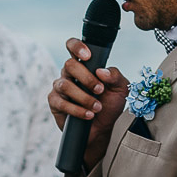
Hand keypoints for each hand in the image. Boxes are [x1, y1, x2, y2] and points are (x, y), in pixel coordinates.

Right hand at [49, 37, 129, 168]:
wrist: (103, 129)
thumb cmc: (110, 105)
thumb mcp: (120, 89)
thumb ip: (115, 76)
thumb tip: (101, 71)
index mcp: (84, 65)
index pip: (73, 46)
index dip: (77, 46)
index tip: (88, 56)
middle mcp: (69, 74)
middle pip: (69, 65)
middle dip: (86, 78)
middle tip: (100, 90)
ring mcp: (60, 88)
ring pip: (65, 85)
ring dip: (84, 97)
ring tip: (97, 108)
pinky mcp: (55, 103)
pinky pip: (61, 103)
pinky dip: (77, 110)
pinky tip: (88, 115)